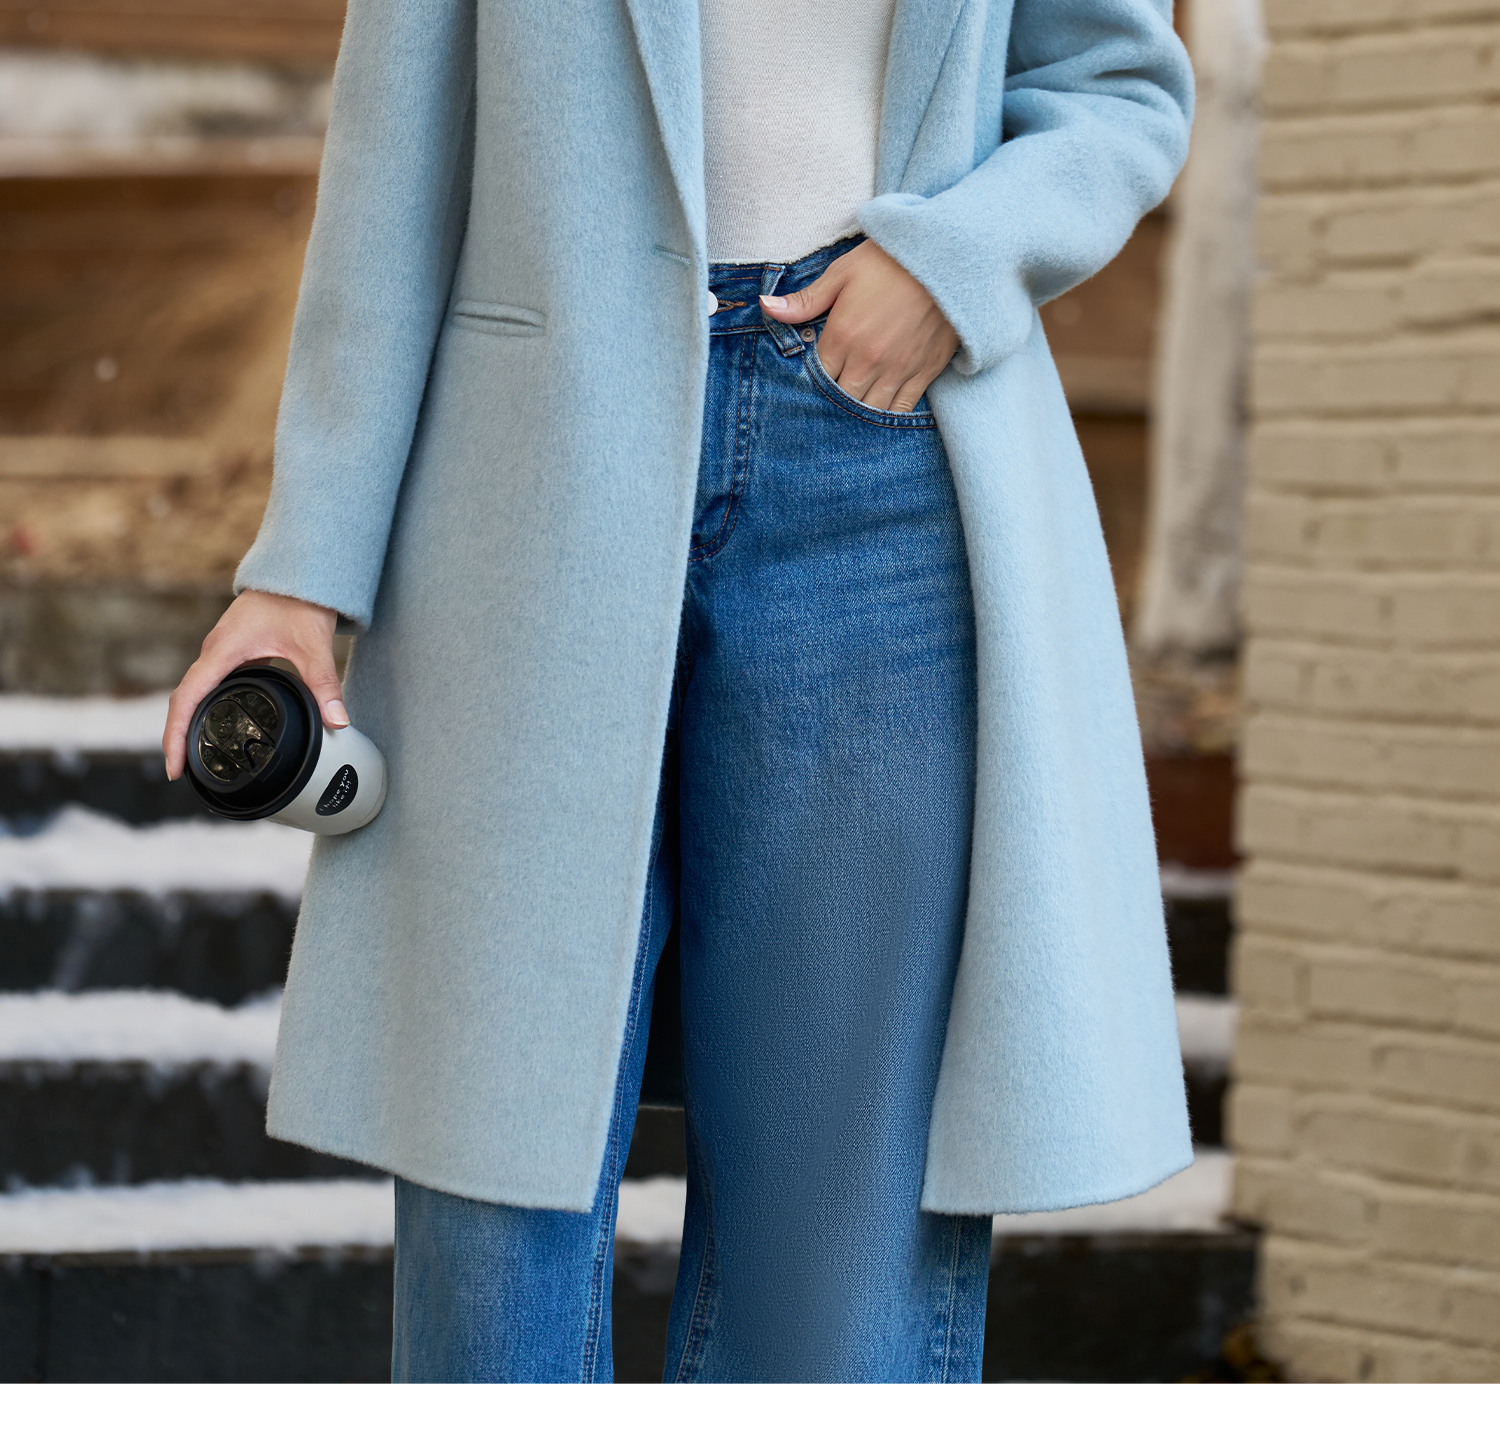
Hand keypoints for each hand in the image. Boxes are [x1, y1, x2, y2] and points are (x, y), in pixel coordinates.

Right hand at [162, 590, 345, 780]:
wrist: (298, 572)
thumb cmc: (299, 602)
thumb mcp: (313, 647)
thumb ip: (324, 685)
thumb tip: (338, 721)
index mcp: (222, 652)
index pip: (186, 699)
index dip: (175, 734)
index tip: (173, 765)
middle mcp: (213, 652)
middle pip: (182, 699)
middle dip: (176, 736)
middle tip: (178, 771)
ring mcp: (220, 651)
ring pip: (193, 690)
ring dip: (186, 721)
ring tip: (189, 756)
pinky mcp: (230, 651)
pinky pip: (207, 682)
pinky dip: (202, 705)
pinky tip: (212, 724)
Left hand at [759, 240, 957, 412]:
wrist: (947, 258)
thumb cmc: (889, 261)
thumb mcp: (842, 273)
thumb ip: (805, 299)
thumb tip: (765, 307)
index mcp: (843, 336)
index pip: (816, 376)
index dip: (811, 380)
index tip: (812, 377)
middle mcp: (868, 360)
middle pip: (840, 399)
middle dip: (832, 400)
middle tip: (829, 397)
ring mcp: (897, 370)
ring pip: (869, 410)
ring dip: (857, 413)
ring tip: (850, 408)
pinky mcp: (923, 372)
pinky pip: (901, 408)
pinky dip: (888, 415)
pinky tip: (878, 411)